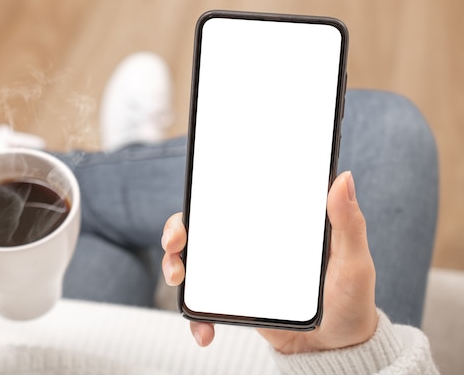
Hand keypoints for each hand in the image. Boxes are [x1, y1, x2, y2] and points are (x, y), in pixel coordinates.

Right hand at [161, 171, 378, 353]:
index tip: (194, 202)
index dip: (205, 197)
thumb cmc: (349, 300)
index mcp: (274, 227)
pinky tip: (205, 333)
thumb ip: (349, 224)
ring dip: (175, 266)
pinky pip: (206, 306)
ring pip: (194, 263)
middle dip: (176, 230)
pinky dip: (198, 319)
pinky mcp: (235, 303)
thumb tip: (344, 178)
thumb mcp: (353, 262)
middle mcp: (250, 246)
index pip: (234, 202)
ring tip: (177, 280)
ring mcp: (238, 274)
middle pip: (202, 230)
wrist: (337, 350)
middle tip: (174, 242)